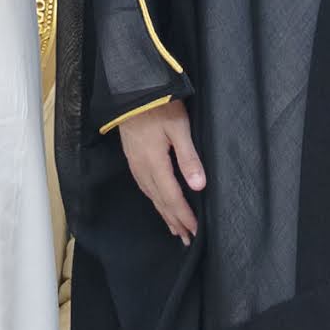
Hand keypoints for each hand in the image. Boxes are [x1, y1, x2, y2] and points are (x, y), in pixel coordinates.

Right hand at [117, 98, 204, 243]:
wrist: (131, 91)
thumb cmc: (159, 106)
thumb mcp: (179, 128)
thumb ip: (188, 158)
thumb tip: (199, 186)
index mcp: (155, 164)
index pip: (172, 197)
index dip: (184, 215)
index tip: (195, 230)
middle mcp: (143, 169)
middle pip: (161, 202)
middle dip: (175, 221)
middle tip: (187, 238)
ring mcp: (135, 164)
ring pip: (152, 197)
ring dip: (165, 214)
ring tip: (175, 229)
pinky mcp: (133, 159)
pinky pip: (145, 188)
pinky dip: (155, 201)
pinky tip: (159, 203)